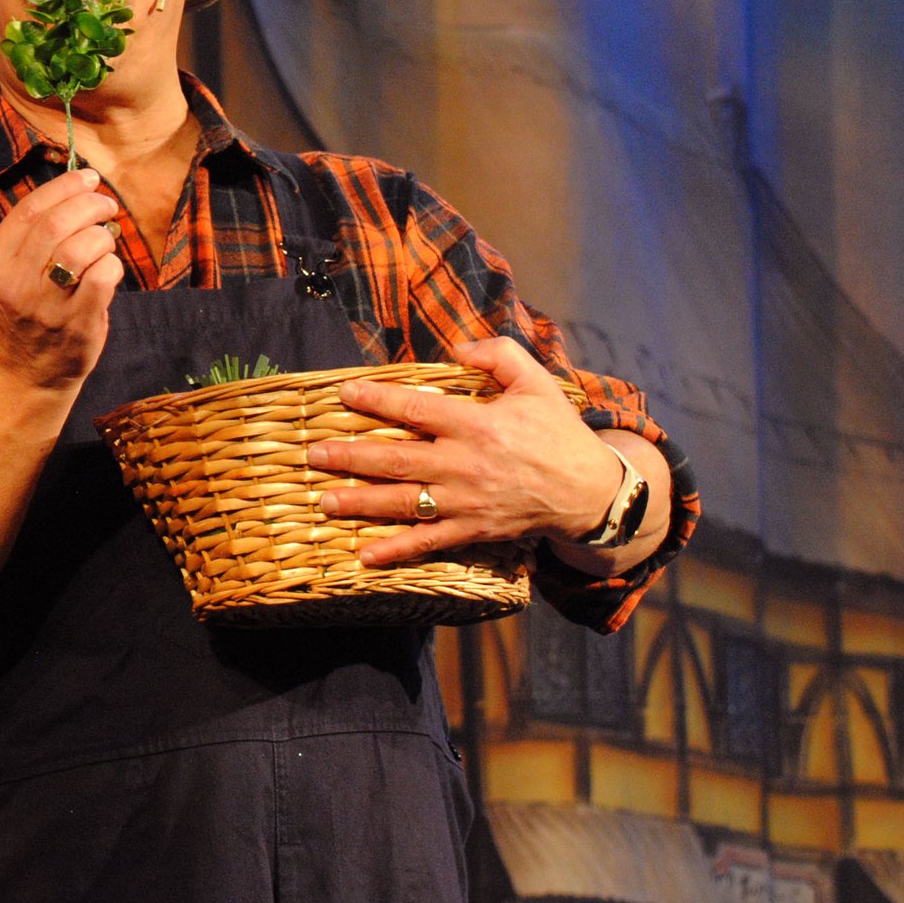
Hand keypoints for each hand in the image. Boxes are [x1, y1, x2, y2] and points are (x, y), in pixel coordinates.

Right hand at [0, 169, 123, 390]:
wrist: (29, 373)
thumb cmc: (29, 310)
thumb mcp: (14, 272)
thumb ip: (36, 235)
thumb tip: (80, 187)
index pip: (28, 209)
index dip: (63, 187)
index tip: (87, 178)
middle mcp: (15, 284)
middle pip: (55, 224)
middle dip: (89, 205)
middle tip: (106, 205)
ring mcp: (45, 307)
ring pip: (80, 248)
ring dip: (102, 235)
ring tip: (106, 240)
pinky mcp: (77, 324)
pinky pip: (103, 276)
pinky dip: (113, 263)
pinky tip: (110, 269)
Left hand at [304, 336, 626, 565]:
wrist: (590, 492)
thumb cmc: (559, 432)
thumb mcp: (536, 381)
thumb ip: (498, 354)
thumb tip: (458, 346)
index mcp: (477, 424)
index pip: (415, 409)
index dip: (376, 399)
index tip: (343, 393)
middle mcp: (464, 465)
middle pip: (396, 460)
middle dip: (350, 457)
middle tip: (313, 454)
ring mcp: (466, 502)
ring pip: (403, 503)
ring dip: (360, 503)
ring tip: (323, 500)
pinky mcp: (472, 531)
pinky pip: (428, 543)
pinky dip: (396, 552)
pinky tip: (365, 556)